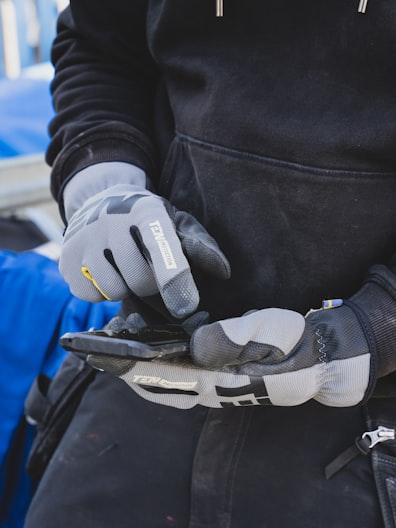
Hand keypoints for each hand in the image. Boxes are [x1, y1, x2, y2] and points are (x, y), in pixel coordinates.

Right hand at [60, 183, 229, 318]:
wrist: (99, 202)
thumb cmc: (147, 221)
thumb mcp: (176, 223)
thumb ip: (200, 246)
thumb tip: (222, 271)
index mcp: (146, 210)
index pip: (161, 247)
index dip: (175, 279)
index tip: (187, 308)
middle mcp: (111, 220)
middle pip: (140, 281)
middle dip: (151, 286)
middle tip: (147, 268)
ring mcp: (83, 239)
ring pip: (115, 291)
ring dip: (126, 289)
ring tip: (125, 267)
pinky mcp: (65, 259)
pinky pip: (91, 296)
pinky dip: (102, 292)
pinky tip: (106, 272)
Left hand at [88, 302, 373, 408]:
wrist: (316, 361)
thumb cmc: (293, 345)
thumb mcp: (269, 334)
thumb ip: (233, 338)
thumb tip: (196, 343)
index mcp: (217, 380)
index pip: (162, 376)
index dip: (130, 366)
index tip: (101, 355)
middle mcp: (208, 387)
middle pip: (154, 384)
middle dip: (123, 368)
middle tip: (96, 349)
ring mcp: (211, 384)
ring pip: (162, 381)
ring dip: (134, 367)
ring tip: (112, 346)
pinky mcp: (217, 375)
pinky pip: (176, 375)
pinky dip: (154, 365)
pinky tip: (146, 348)